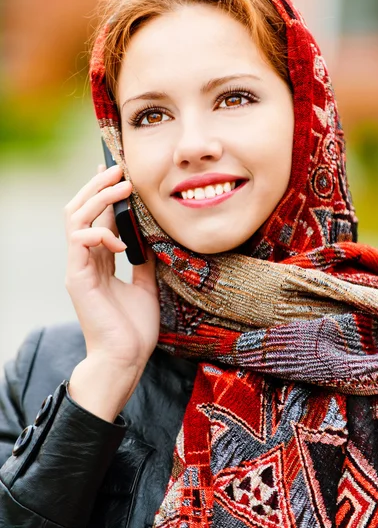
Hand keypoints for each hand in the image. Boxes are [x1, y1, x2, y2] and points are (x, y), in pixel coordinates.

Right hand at [65, 165, 159, 419]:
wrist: (126, 358)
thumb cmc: (134, 327)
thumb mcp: (145, 284)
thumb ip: (143, 258)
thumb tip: (151, 236)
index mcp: (99, 260)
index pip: (97, 216)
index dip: (105, 193)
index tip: (120, 173)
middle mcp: (85, 259)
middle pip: (80, 209)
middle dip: (97, 186)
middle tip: (118, 169)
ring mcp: (78, 267)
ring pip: (75, 217)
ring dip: (98, 198)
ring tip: (121, 187)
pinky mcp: (77, 278)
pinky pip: (79, 241)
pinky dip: (100, 233)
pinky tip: (122, 242)